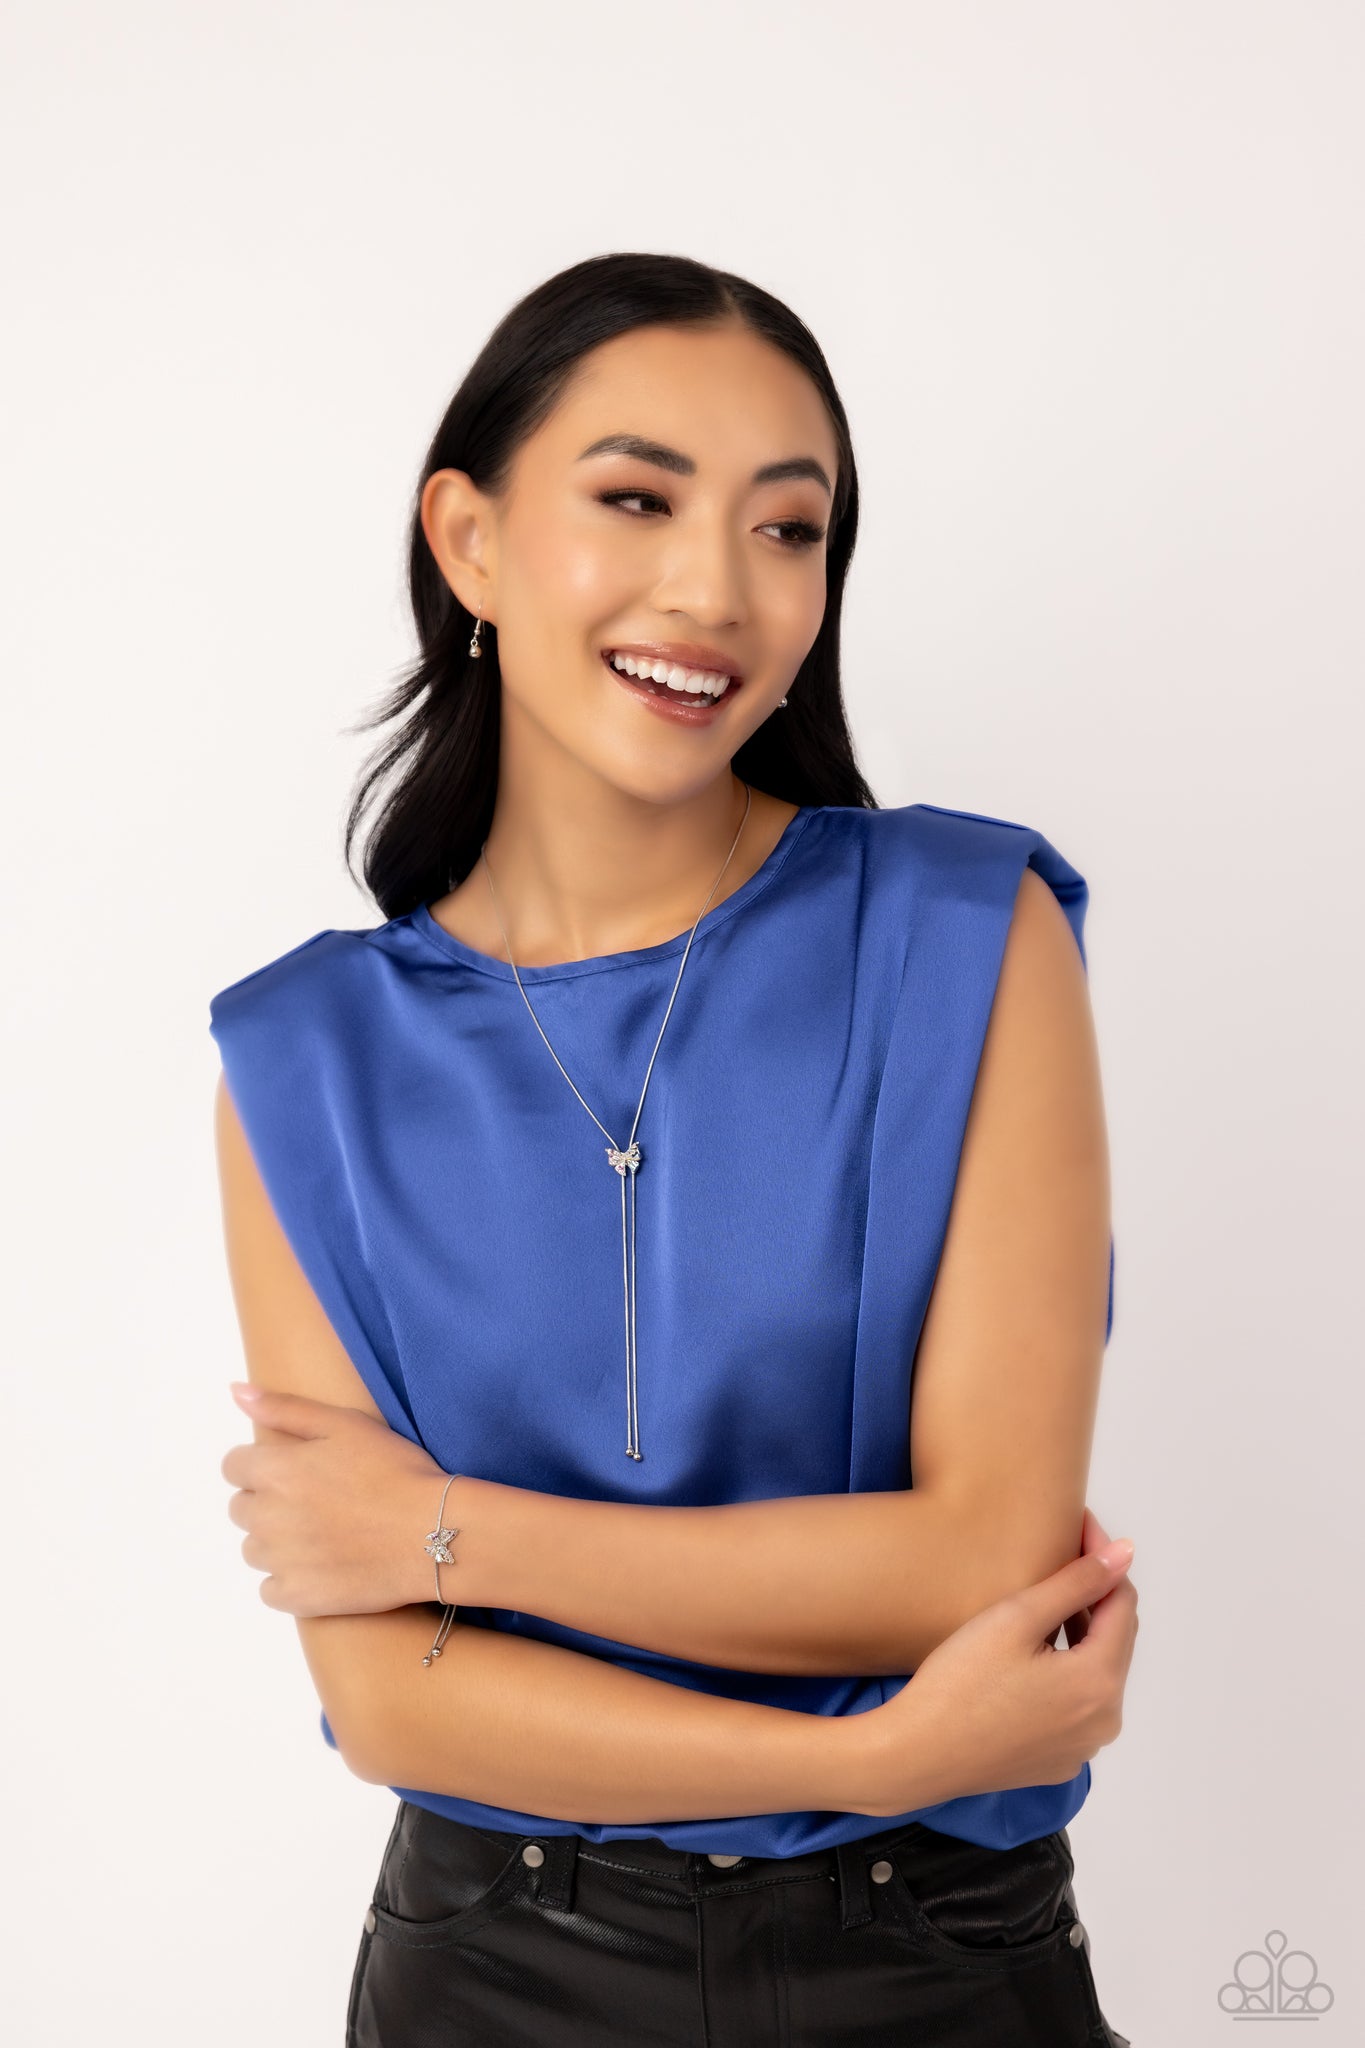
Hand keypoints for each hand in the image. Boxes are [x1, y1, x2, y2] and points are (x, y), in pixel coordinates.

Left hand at [221, 1386, 462, 1616]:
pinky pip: (270, 1590)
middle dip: (268, 1502)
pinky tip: (322, 1566)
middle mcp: (266, 1517)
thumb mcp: (344, 1424)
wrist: (435, 1532)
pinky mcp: (297, 1597)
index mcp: (274, 1471)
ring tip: (324, 1534)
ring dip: (277, 1541)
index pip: (233, 1467)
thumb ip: (284, 1408)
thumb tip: (235, 1392)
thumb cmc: (395, 1470)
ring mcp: (279, 1562)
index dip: (262, 1465)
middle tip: (317, 1501)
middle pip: (241, 1508)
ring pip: (254, 1549)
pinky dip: (289, 1580)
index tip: (296, 1471)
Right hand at [856, 1506, 1139, 1815]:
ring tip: (1044, 1602)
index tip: (1077, 1527)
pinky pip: (1078, 1707)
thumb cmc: (957, 1683)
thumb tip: (1125, 1554)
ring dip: (1082, 1635)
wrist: (916, 1756)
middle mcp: (1104, 1722)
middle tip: (1058, 1557)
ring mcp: (1083, 1748)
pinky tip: (1031, 1657)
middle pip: (1115, 1640)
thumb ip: (1076, 1582)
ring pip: (1097, 1674)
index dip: (1102, 1561)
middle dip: (1094, 1596)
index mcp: (1099, 1683)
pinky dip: (1066, 1674)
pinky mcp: (1059, 1762)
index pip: (1122, 1603)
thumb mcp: (1016, 1618)